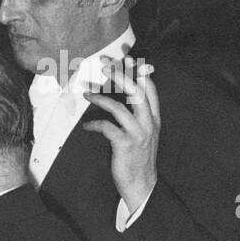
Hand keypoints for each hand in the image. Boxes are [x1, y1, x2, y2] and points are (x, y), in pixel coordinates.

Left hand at [83, 51, 159, 210]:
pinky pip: (108, 128)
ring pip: (120, 107)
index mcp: (153, 117)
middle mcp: (149, 122)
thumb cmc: (137, 156)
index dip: (137, 70)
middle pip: (136, 91)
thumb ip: (136, 114)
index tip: (124, 56)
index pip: (148, 87)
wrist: (142, 184)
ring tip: (85, 93)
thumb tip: (123, 95)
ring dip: (101, 98)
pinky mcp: (125, 145)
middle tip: (103, 63)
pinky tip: (86, 127)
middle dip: (120, 74)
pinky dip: (94, 125)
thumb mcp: (142, 132)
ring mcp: (138, 133)